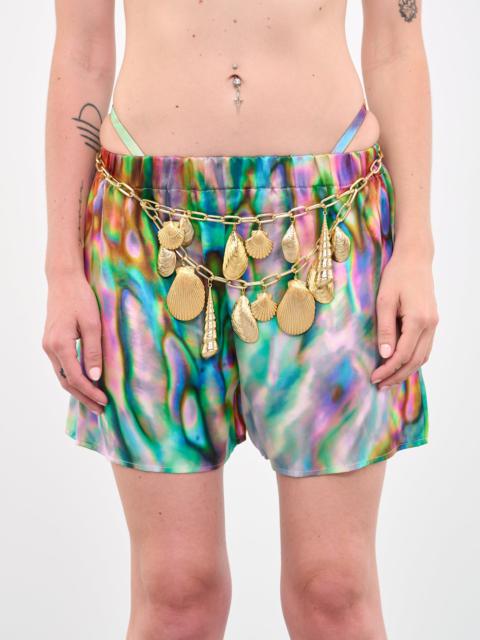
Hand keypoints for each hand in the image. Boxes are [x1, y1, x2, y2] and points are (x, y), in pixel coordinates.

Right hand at [42, 273, 107, 413]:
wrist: (64, 281)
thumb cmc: (81, 298)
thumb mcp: (93, 324)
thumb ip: (93, 351)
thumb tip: (95, 377)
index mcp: (59, 345)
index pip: (75, 378)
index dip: (90, 392)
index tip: (104, 401)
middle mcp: (49, 348)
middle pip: (66, 381)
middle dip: (84, 397)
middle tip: (101, 409)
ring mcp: (48, 345)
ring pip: (62, 375)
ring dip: (78, 390)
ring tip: (94, 401)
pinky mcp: (51, 342)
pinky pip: (61, 366)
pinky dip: (73, 378)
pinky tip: (85, 384)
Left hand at [370, 249, 438, 388]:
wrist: (415, 259)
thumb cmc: (396, 276)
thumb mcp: (384, 300)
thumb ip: (385, 328)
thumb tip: (385, 355)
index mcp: (418, 320)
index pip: (403, 354)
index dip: (388, 370)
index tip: (374, 378)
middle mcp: (430, 325)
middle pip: (415, 361)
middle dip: (397, 375)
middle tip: (380, 385)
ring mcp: (434, 323)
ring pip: (423, 356)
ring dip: (406, 370)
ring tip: (389, 379)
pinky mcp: (432, 321)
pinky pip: (425, 347)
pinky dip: (413, 360)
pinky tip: (401, 364)